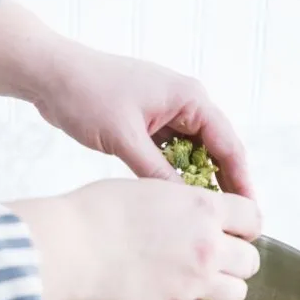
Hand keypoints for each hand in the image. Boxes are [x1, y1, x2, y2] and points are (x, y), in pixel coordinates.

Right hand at [7, 178, 260, 299]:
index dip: (244, 227)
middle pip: (251, 262)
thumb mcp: (150, 190)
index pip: (253, 220)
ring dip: (221, 287)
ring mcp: (193, 283)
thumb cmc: (97, 211)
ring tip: (195, 280)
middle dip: (237, 260)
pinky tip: (165, 291)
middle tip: (214, 258)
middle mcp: (207, 247)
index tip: (232, 231)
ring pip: (237, 293)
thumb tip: (195, 218)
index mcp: (203, 209)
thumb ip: (183, 206)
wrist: (69, 247)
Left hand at [35, 41, 254, 198]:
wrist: (50, 75)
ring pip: (194, 156)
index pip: (228, 145)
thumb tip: (185, 206)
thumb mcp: (125, 138)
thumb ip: (156, 172)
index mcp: (189, 98)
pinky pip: (172, 156)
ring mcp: (167, 115)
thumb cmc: (86, 95)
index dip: (241, 181)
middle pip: (217, 152)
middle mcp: (185, 104)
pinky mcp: (149, 126)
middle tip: (232, 223)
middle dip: (224, 186)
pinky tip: (176, 203)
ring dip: (199, 184)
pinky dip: (175, 177)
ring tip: (206, 220)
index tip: (250, 212)